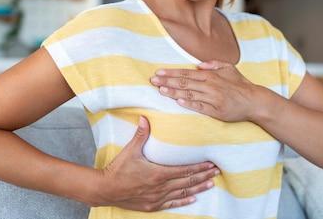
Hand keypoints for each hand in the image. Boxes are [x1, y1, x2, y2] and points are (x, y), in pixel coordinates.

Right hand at [98, 116, 219, 210]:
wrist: (105, 190)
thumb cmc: (118, 170)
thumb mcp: (130, 150)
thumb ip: (140, 134)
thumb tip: (146, 117)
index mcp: (158, 173)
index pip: (185, 170)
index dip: (199, 167)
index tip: (211, 163)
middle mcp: (161, 187)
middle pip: (187, 181)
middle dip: (203, 176)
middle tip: (217, 171)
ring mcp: (157, 198)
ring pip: (183, 193)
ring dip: (198, 188)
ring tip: (210, 184)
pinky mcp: (152, 205)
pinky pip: (172, 203)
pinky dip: (184, 201)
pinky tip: (193, 199)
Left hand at [150, 60, 261, 121]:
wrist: (254, 101)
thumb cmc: (240, 84)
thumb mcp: (229, 68)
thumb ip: (213, 64)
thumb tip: (199, 65)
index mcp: (211, 75)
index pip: (187, 73)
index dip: (171, 73)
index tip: (159, 72)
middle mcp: (210, 86)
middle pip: (184, 83)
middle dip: (167, 81)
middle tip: (152, 80)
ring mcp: (212, 99)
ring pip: (189, 94)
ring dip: (173, 92)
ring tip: (160, 90)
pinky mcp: (216, 111)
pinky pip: (199, 107)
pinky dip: (188, 104)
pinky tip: (178, 101)